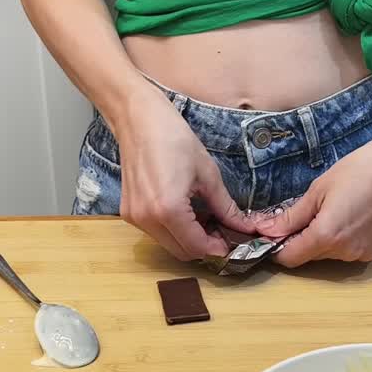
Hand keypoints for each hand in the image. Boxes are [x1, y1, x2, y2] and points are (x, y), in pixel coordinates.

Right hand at [113, 90, 248, 259]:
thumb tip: (243, 226)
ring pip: (168, 244)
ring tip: (203, 218)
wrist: (139, 120)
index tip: (231, 242)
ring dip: (187, 239)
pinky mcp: (128, 212)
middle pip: (181, 252)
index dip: (217, 249)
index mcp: (168, 209)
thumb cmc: (173, 138)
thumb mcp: (208, 174)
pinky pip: (155, 232)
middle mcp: (147, 218)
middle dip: (203, 247)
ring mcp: (134, 217)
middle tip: (220, 231)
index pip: (196, 247)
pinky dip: (172, 230)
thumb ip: (225, 207)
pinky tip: (185, 211)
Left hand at [258, 128, 371, 267]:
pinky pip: (344, 251)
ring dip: (317, 239)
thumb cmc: (361, 170)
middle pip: (307, 257)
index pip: (289, 258)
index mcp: (326, 236)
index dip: (275, 247)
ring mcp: (360, 253)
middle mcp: (343, 252)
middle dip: (296, 240)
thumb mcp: (318, 190)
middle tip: (296, 215)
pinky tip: (344, 215)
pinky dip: (336, 239)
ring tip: (326, 210)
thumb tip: (266, 230)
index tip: (270, 232)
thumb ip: (291, 217)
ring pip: (326, 254)